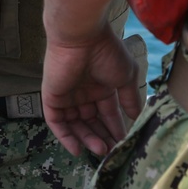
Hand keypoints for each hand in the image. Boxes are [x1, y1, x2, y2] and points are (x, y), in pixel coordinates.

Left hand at [41, 24, 141, 156]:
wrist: (82, 36)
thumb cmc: (106, 52)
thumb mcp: (125, 77)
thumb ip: (130, 98)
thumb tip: (136, 117)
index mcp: (100, 86)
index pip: (107, 114)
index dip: (115, 129)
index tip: (124, 145)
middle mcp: (83, 92)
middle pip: (90, 122)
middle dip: (101, 137)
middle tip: (111, 152)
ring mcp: (66, 95)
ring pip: (74, 124)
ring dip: (86, 139)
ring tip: (100, 150)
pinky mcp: (51, 96)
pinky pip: (56, 121)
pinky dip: (65, 136)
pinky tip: (77, 149)